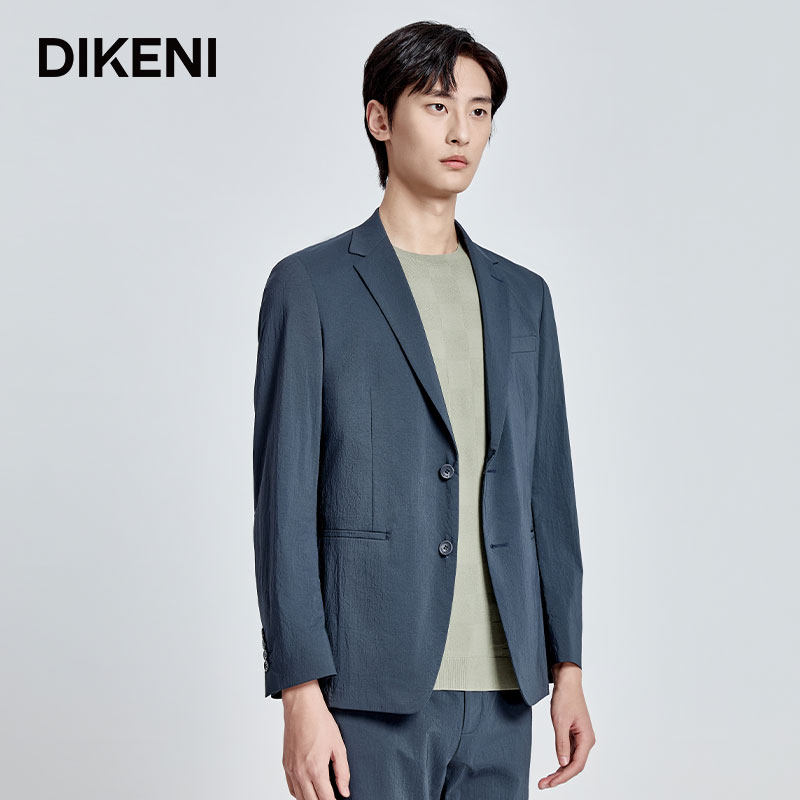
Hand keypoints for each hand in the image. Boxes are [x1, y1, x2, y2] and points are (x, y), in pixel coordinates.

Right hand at [281, 680, 349, 798]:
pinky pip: (291, 787)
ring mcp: (291, 769)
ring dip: (311, 799)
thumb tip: (345, 791)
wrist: (302, 707)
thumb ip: (343, 772)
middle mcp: (300, 772)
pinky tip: (308, 789)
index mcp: (315, 769)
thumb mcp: (339, 746)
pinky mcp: (285, 764)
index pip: (326, 799)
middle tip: (331, 798)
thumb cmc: (320, 722)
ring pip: (299, 798)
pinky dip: (299, 793)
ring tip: (321, 795)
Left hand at [538, 663, 594, 789]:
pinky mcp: (575, 734)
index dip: (563, 776)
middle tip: (544, 784)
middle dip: (560, 777)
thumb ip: (561, 744)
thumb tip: (562, 763)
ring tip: (546, 780)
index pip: (576, 765)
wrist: (567, 682)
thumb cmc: (566, 698)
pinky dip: (561, 761)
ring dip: (560, 771)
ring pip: (572, 761)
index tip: (550, 783)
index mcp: (587, 738)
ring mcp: (581, 738)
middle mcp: (586, 740)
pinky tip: (553, 768)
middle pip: (574, 766)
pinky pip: (570, 753)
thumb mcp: (560, 721)